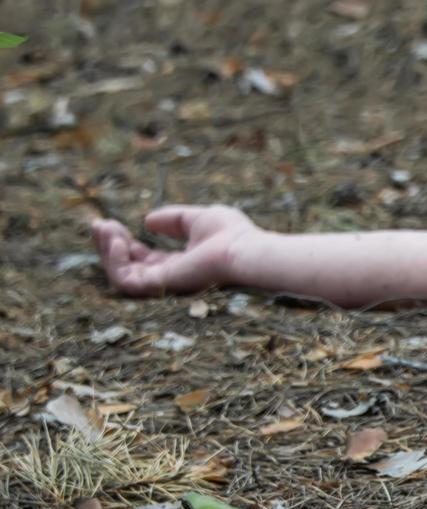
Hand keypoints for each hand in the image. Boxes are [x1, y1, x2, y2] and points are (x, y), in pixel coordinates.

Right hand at [91, 205, 258, 295]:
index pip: (145, 259)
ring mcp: (166, 284)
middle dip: (109, 246)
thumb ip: (173, 220)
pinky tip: (116, 240)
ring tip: (105, 228)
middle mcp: (172, 277)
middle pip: (129, 268)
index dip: (125, 242)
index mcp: (182, 264)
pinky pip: (125, 281)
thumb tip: (147, 220)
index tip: (111, 223)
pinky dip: (114, 260)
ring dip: (107, 251)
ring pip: (122, 276)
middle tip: (99, 224)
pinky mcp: (161, 287)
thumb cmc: (231, 235)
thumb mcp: (197, 219)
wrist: (244, 251)